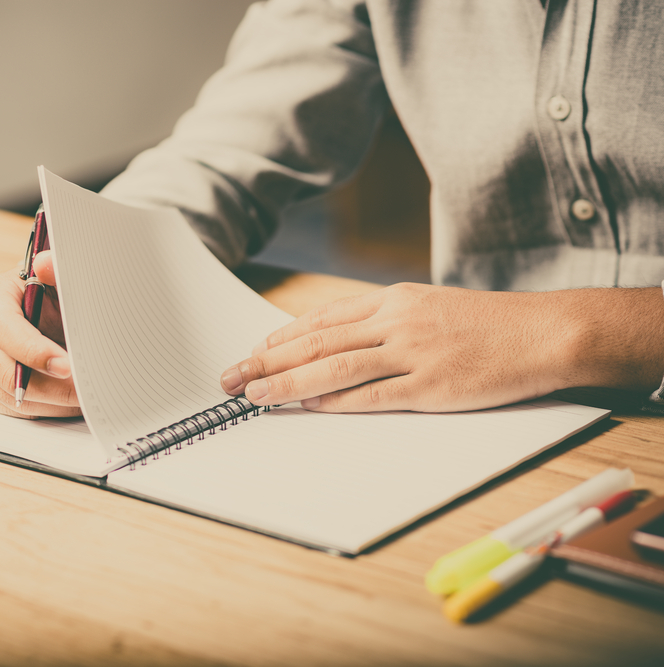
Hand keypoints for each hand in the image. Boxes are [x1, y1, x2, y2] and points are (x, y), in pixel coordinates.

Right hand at [0, 250, 81, 418]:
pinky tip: (69, 399)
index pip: (4, 332)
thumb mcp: (54, 279)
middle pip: (6, 373)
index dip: (36, 352)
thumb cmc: (46, 293)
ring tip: (86, 395)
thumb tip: (46, 264)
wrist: (35, 307)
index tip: (67, 365)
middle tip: (86, 390)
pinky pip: (14, 410)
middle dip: (52, 386)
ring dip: (54, 401)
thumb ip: (55, 271)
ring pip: (13, 397)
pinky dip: (46, 408)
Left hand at [219, 283, 663, 412]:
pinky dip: (333, 401)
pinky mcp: (431, 384)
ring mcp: (412, 352)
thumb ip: (386, 321)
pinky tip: (305, 405)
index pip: (322, 318)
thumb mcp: (430, 307)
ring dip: (287, 382)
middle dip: (266, 360)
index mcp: (393, 300)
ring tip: (254, 395)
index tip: (253, 350)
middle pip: (315, 341)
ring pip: (333, 367)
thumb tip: (339, 340)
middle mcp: (395, 321)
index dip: (281, 336)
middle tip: (231, 376)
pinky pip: (371, 394)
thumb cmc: (488, 323)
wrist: (545, 332)